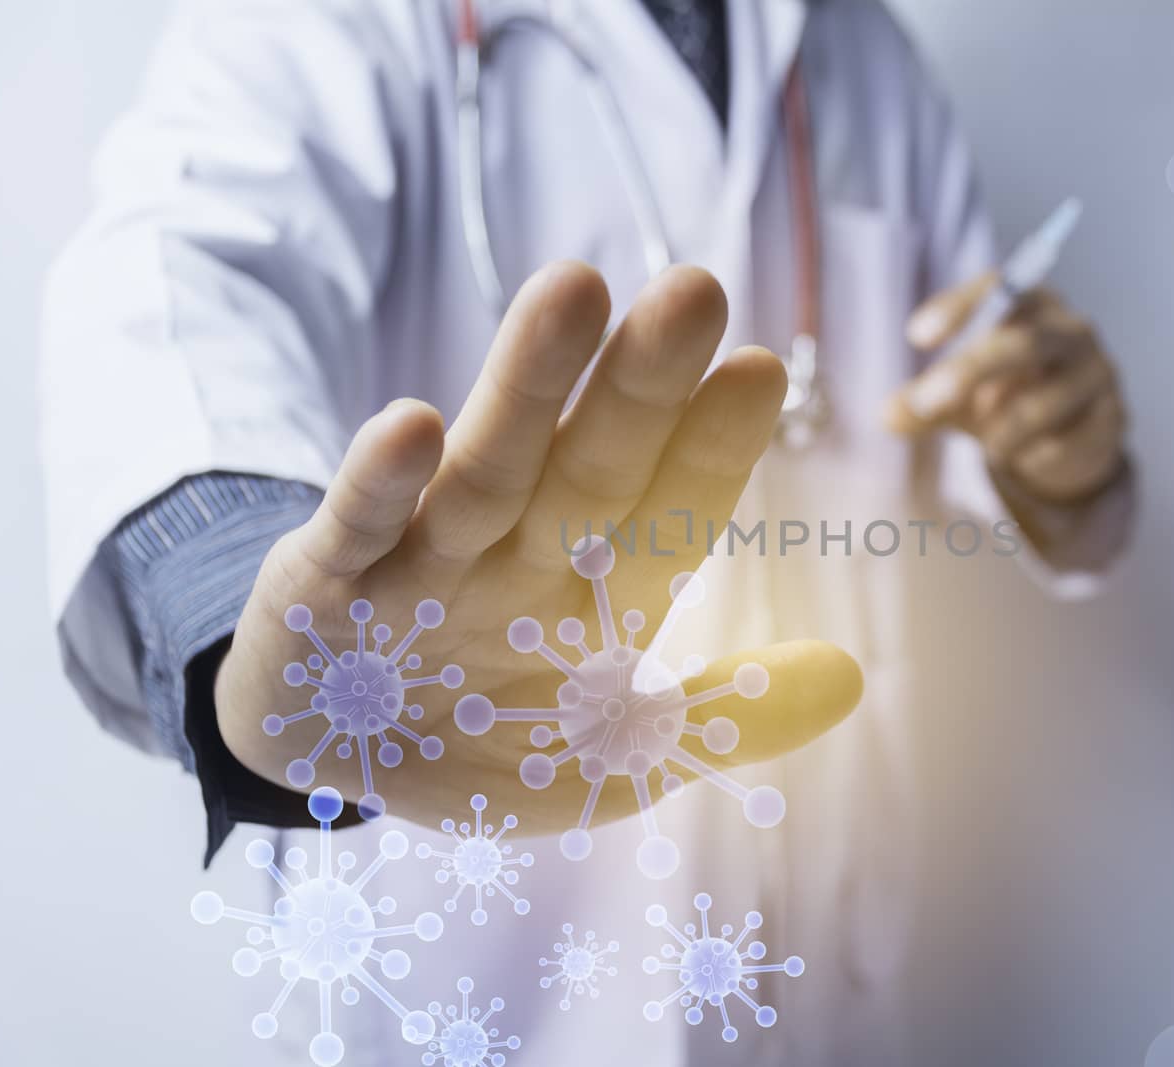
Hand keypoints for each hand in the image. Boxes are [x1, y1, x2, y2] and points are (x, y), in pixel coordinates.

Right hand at [215, 262, 861, 839]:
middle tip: (694, 291)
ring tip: (573, 291)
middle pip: (589, 468)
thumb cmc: (480, 735)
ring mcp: (421, 564)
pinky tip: (412, 425)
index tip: (759, 369)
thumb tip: (850, 678)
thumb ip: (722, 716)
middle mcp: (516, 559)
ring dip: (526, 390)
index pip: (668, 515)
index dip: (711, 448)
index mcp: (594, 594)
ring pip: (486, 472)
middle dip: (641, 387)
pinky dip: (381, 489)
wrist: (325, 756)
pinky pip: (358, 534)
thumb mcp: (608, 756)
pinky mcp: (323, 583)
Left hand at [884, 272, 1126, 503]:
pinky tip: (1029, 457)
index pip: (999, 287)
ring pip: (1045, 403)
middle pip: (1023, 342)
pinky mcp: (1116, 418)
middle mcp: (1071, 329)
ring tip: (987, 447)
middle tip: (923, 402)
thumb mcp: (955, 397)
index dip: (958, 307)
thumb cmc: (1002, 397)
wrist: (1066, 441)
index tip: (915, 336)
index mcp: (1029, 303)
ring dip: (1002, 431)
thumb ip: (922, 402)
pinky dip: (1035, 456)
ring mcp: (1099, 372)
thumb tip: (887, 417)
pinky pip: (1068, 443)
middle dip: (969, 372)